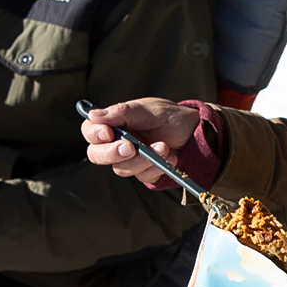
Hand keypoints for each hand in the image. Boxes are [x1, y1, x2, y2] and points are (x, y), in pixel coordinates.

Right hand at [81, 98, 199, 183]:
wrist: (196, 132)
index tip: (108, 133)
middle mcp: (117, 143)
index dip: (94, 134)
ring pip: (122, 169)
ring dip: (144, 160)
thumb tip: (93, 114)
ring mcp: (130, 160)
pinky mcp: (145, 172)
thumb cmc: (170, 116)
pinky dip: (158, 167)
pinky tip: (171, 157)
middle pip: (97, 155)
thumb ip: (123, 112)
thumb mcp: (149, 110)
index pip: (90, 130)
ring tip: (164, 147)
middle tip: (131, 148)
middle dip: (113, 154)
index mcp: (113, 123)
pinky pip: (144, 176)